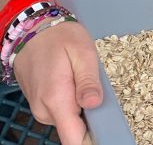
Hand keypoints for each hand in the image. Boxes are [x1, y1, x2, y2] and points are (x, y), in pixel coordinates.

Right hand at [13, 19, 101, 144]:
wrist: (33, 31)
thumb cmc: (60, 38)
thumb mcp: (82, 52)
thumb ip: (88, 81)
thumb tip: (94, 104)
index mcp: (56, 99)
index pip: (73, 137)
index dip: (92, 139)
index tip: (107, 130)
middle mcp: (45, 111)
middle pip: (74, 129)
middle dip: (90, 115)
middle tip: (95, 87)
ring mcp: (40, 109)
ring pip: (68, 120)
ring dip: (80, 106)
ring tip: (82, 79)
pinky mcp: (40, 105)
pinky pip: (60, 112)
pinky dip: (71, 102)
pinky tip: (73, 82)